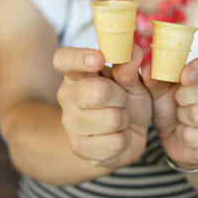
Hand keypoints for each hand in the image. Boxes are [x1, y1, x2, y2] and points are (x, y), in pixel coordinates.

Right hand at [55, 45, 151, 168]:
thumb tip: (133, 51)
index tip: (99, 58)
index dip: (80, 58)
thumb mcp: (133, 82)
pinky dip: (124, 141)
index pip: (64, 59)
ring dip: (124, 120)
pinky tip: (116, 137)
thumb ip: (130, 68)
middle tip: (120, 100)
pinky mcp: (79, 147)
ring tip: (119, 120)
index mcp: (76, 73)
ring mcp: (70, 123)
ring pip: (112, 119)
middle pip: (100, 91)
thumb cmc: (124, 103)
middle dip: (120, 97)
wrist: (120, 139)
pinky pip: (115, 143)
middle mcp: (66, 95)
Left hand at [142, 49, 197, 168]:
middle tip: (178, 100)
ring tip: (182, 116)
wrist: (174, 135)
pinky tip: (186, 131)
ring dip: (182, 117)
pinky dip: (183, 135)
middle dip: (183, 96)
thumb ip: (154, 75)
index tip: (182, 77)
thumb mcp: (158, 86)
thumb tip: (149, 68)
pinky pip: (196, 136)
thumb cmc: (171, 103)